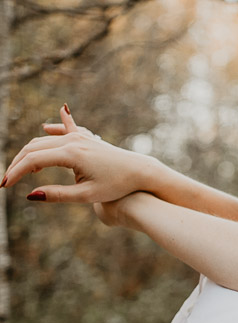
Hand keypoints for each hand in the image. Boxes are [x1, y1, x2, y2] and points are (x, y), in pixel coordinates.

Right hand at [2, 105, 151, 204]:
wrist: (140, 171)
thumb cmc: (116, 186)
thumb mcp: (86, 195)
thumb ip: (57, 195)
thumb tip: (30, 195)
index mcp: (71, 154)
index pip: (33, 161)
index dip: (15, 173)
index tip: (3, 186)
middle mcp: (73, 141)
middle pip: (34, 148)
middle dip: (17, 164)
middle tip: (5, 180)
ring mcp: (79, 137)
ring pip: (45, 141)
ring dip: (30, 153)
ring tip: (19, 170)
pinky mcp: (86, 138)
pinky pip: (65, 130)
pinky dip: (54, 129)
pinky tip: (48, 126)